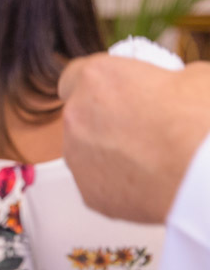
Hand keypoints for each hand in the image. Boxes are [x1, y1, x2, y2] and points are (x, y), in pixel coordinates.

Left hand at [59, 55, 209, 221]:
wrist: (206, 175)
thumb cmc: (199, 123)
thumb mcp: (196, 77)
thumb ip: (168, 79)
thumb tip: (175, 87)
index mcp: (96, 79)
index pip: (74, 77)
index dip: (97, 87)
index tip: (115, 94)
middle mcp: (76, 115)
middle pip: (82, 116)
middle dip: (105, 122)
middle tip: (142, 128)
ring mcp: (77, 156)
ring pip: (86, 151)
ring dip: (108, 153)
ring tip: (150, 158)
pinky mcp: (89, 192)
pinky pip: (98, 184)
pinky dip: (117, 183)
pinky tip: (148, 181)